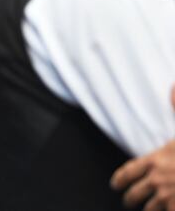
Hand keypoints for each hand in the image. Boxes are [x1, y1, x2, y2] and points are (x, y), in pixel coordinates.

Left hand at [111, 86, 174, 209]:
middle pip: (134, 194)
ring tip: (147, 209)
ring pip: (149, 208)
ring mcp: (168, 195)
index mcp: (155, 159)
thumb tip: (173, 86)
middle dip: (130, 198)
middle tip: (128, 201)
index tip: (115, 185)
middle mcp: (157, 179)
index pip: (127, 172)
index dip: (119, 180)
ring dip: (148, 209)